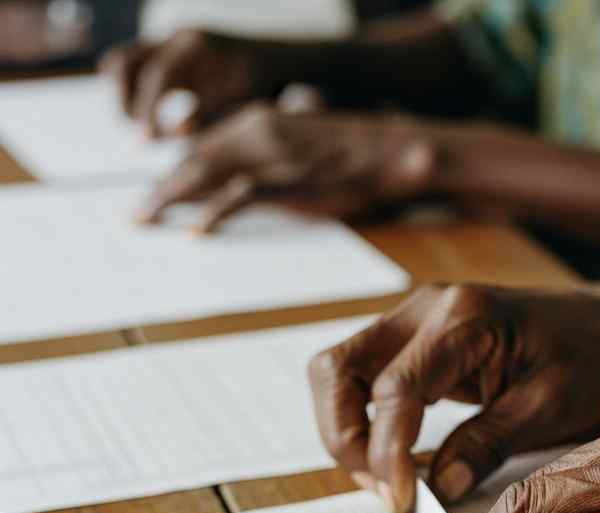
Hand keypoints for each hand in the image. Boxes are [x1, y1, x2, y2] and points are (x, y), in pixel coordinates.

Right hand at [101, 29, 276, 137]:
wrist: (268, 60)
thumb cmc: (259, 85)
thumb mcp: (239, 102)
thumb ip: (208, 114)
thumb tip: (176, 133)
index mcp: (197, 46)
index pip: (160, 76)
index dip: (149, 111)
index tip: (145, 141)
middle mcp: (176, 37)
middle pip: (128, 62)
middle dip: (126, 103)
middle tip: (138, 138)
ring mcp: (166, 41)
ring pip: (123, 61)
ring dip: (122, 96)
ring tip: (137, 128)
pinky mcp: (162, 52)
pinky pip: (133, 65)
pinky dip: (128, 88)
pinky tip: (140, 116)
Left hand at [135, 105, 437, 231]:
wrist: (391, 151)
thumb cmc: (354, 155)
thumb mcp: (303, 147)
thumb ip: (270, 159)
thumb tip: (248, 185)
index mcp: (257, 121)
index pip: (200, 145)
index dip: (170, 170)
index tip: (153, 192)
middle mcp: (254, 131)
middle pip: (189, 159)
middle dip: (157, 188)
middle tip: (134, 214)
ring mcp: (267, 156)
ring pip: (200, 174)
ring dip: (167, 199)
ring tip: (146, 221)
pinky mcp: (285, 181)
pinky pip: (236, 198)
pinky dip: (211, 214)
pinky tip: (195, 231)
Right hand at [307, 283, 599, 512]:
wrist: (598, 325)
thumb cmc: (583, 358)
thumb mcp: (548, 409)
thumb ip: (487, 445)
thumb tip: (436, 489)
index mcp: (463, 319)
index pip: (394, 389)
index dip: (387, 453)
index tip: (402, 499)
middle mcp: (424, 309)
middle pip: (337, 370)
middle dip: (346, 440)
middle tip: (385, 490)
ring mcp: (411, 320)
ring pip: (336, 373)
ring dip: (345, 431)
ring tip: (387, 479)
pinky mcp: (410, 339)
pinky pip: (358, 378)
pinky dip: (361, 421)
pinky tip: (394, 457)